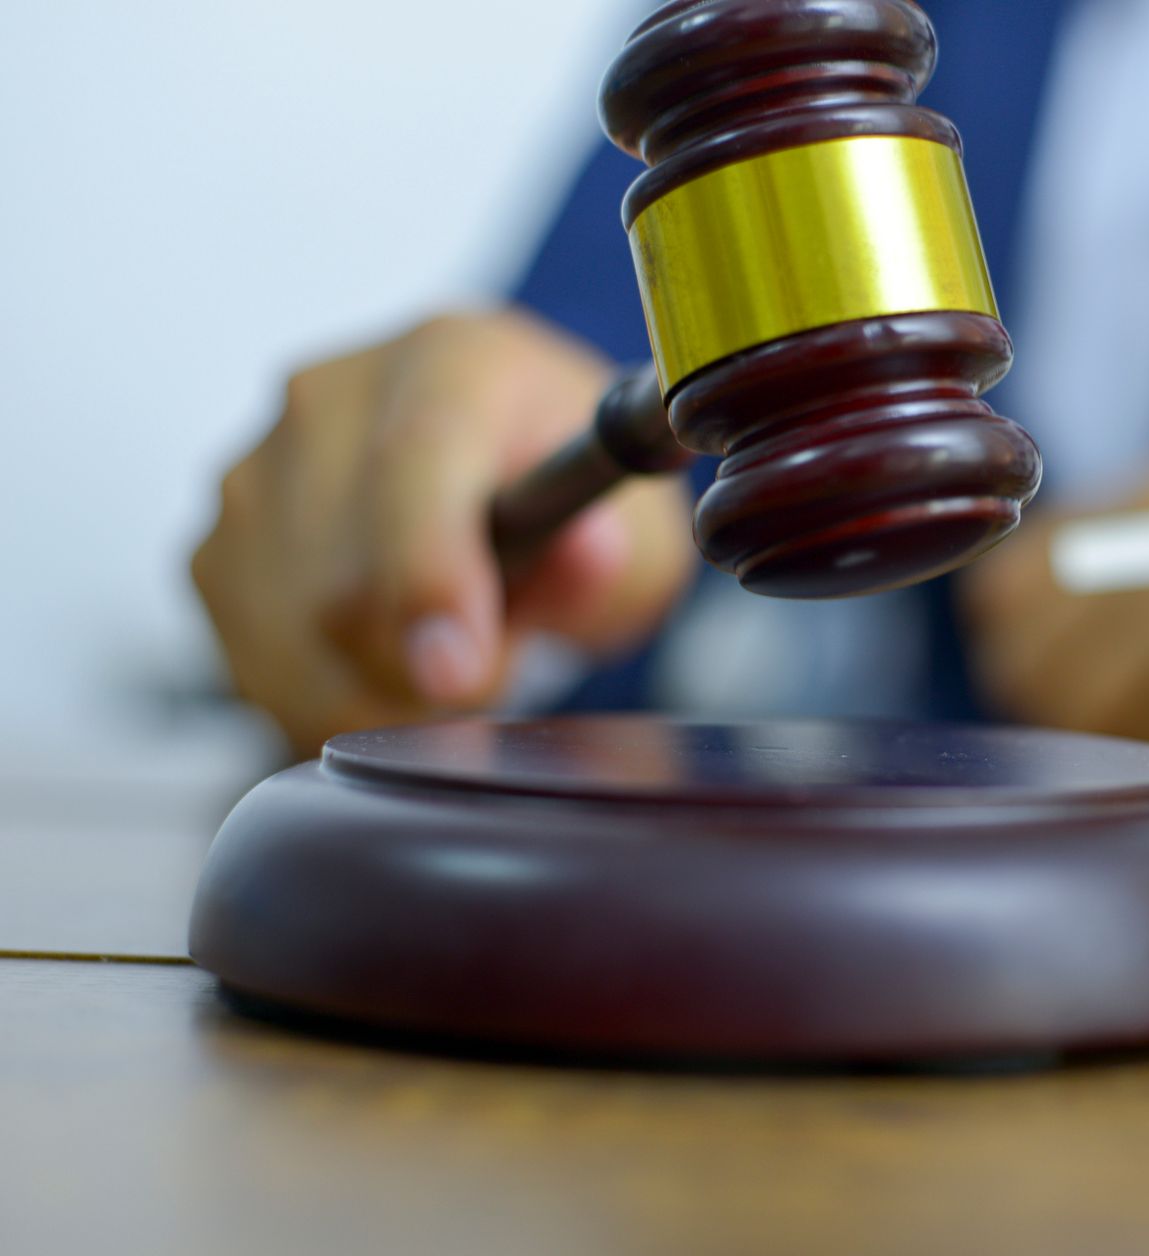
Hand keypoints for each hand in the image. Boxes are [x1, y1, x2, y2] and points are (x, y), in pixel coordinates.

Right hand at [192, 309, 694, 756]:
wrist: (496, 462)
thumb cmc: (564, 493)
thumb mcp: (634, 530)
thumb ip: (613, 555)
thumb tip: (588, 556)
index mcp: (452, 365)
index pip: (413, 467)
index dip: (428, 579)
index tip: (459, 671)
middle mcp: (332, 398)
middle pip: (341, 582)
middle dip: (425, 668)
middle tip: (494, 660)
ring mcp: (257, 469)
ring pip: (290, 640)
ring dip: (382, 693)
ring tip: (448, 652)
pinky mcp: (217, 545)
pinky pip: (259, 667)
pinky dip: (332, 701)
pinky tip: (389, 667)